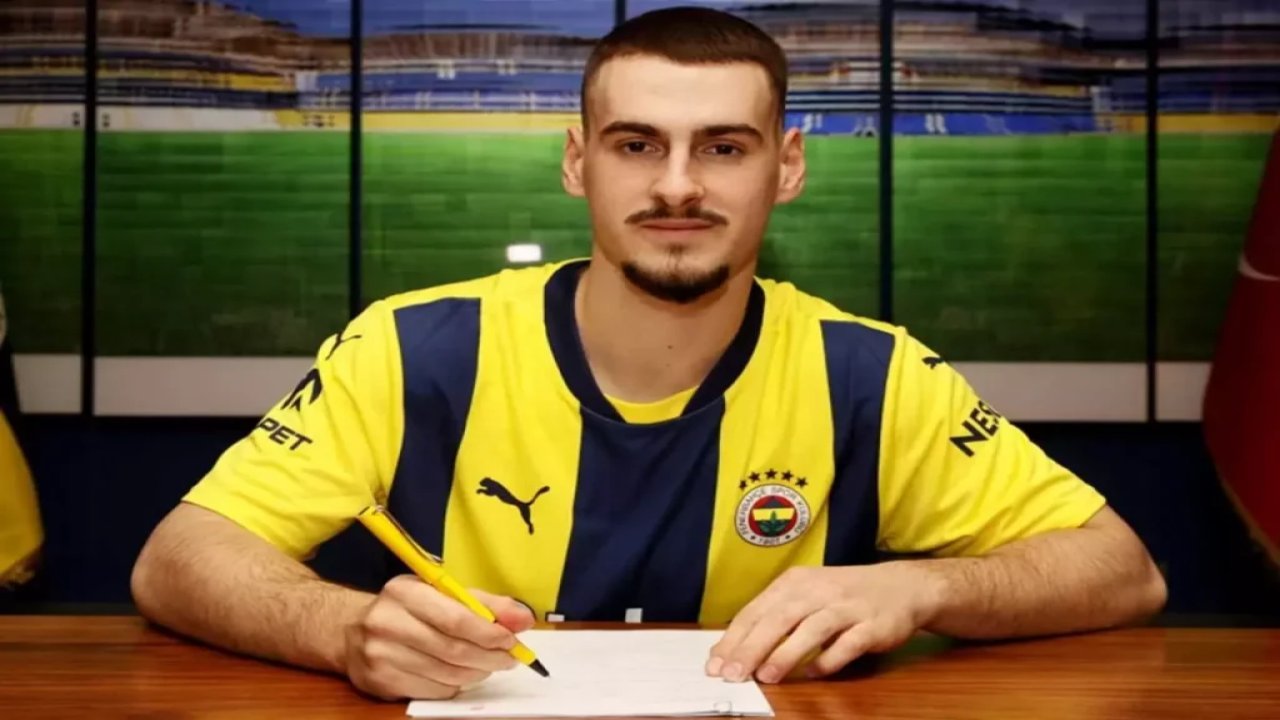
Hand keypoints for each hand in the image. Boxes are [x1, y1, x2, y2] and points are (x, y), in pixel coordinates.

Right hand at [344, 575, 535, 699]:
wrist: (350, 631)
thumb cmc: (406, 609)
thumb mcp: (441, 593)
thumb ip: (485, 604)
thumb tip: (524, 618)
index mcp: (404, 592)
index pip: (456, 618)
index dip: (490, 633)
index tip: (512, 639)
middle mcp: (388, 623)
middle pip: (453, 650)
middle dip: (490, 656)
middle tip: (510, 657)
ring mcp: (381, 656)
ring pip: (446, 674)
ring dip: (477, 672)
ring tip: (488, 664)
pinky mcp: (380, 682)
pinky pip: (432, 691)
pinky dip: (455, 685)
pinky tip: (460, 674)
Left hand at [707, 563, 944, 683]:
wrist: (901, 587)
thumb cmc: (843, 595)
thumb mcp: (806, 595)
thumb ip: (775, 617)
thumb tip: (736, 648)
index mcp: (795, 583)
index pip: (756, 611)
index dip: (734, 638)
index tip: (715, 664)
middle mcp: (818, 591)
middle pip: (778, 619)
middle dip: (752, 648)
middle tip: (733, 674)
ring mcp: (846, 607)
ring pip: (811, 629)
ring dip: (786, 654)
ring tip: (766, 676)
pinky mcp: (872, 625)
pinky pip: (847, 644)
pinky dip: (829, 659)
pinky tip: (813, 673)